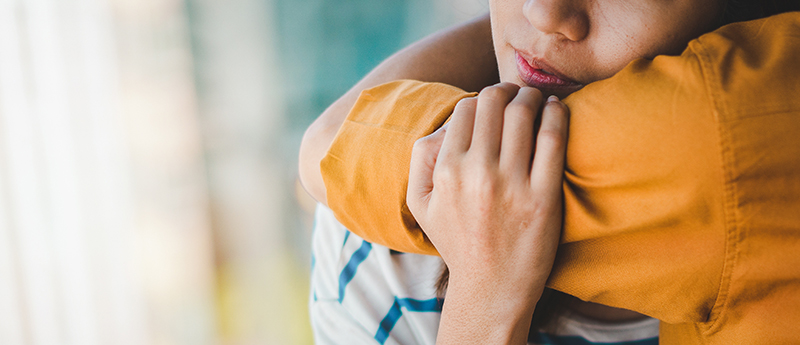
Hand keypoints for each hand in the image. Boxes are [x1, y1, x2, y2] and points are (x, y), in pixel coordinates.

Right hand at [406, 83, 569, 343]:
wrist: (492, 288)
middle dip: (506, 90)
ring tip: (538, 101)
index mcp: (446, 171)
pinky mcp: (543, 197)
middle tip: (517, 95)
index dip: (481, 99)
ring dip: (533, 96)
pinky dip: (557, 114)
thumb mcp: (421, 205)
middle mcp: (476, 173)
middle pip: (494, 102)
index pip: (465, 109)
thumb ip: (420, 159)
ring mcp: (511, 185)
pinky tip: (557, 110)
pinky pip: (553, 138)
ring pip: (523, 113)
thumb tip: (444, 124)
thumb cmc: (457, 242)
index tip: (493, 103)